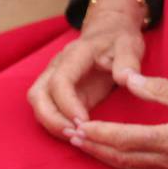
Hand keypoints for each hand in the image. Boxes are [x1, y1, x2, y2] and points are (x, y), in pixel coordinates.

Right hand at [27, 0, 147, 136]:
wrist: (108, 32)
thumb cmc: (118, 40)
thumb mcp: (130, 45)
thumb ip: (129, 62)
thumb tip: (126, 79)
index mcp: (75, 54)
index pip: (60, 80)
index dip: (67, 104)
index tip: (84, 121)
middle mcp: (57, 66)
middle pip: (37, 94)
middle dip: (51, 119)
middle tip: (75, 134)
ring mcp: (54, 78)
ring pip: (37, 103)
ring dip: (51, 123)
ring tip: (75, 137)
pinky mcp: (58, 91)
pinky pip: (47, 109)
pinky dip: (56, 124)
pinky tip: (76, 133)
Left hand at [67, 74, 167, 168]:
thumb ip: (160, 88)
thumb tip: (129, 80)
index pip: (124, 139)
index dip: (97, 134)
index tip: (77, 127)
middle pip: (121, 159)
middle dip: (94, 149)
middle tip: (70, 139)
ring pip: (132, 168)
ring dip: (107, 158)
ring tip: (86, 147)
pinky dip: (126, 163)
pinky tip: (117, 156)